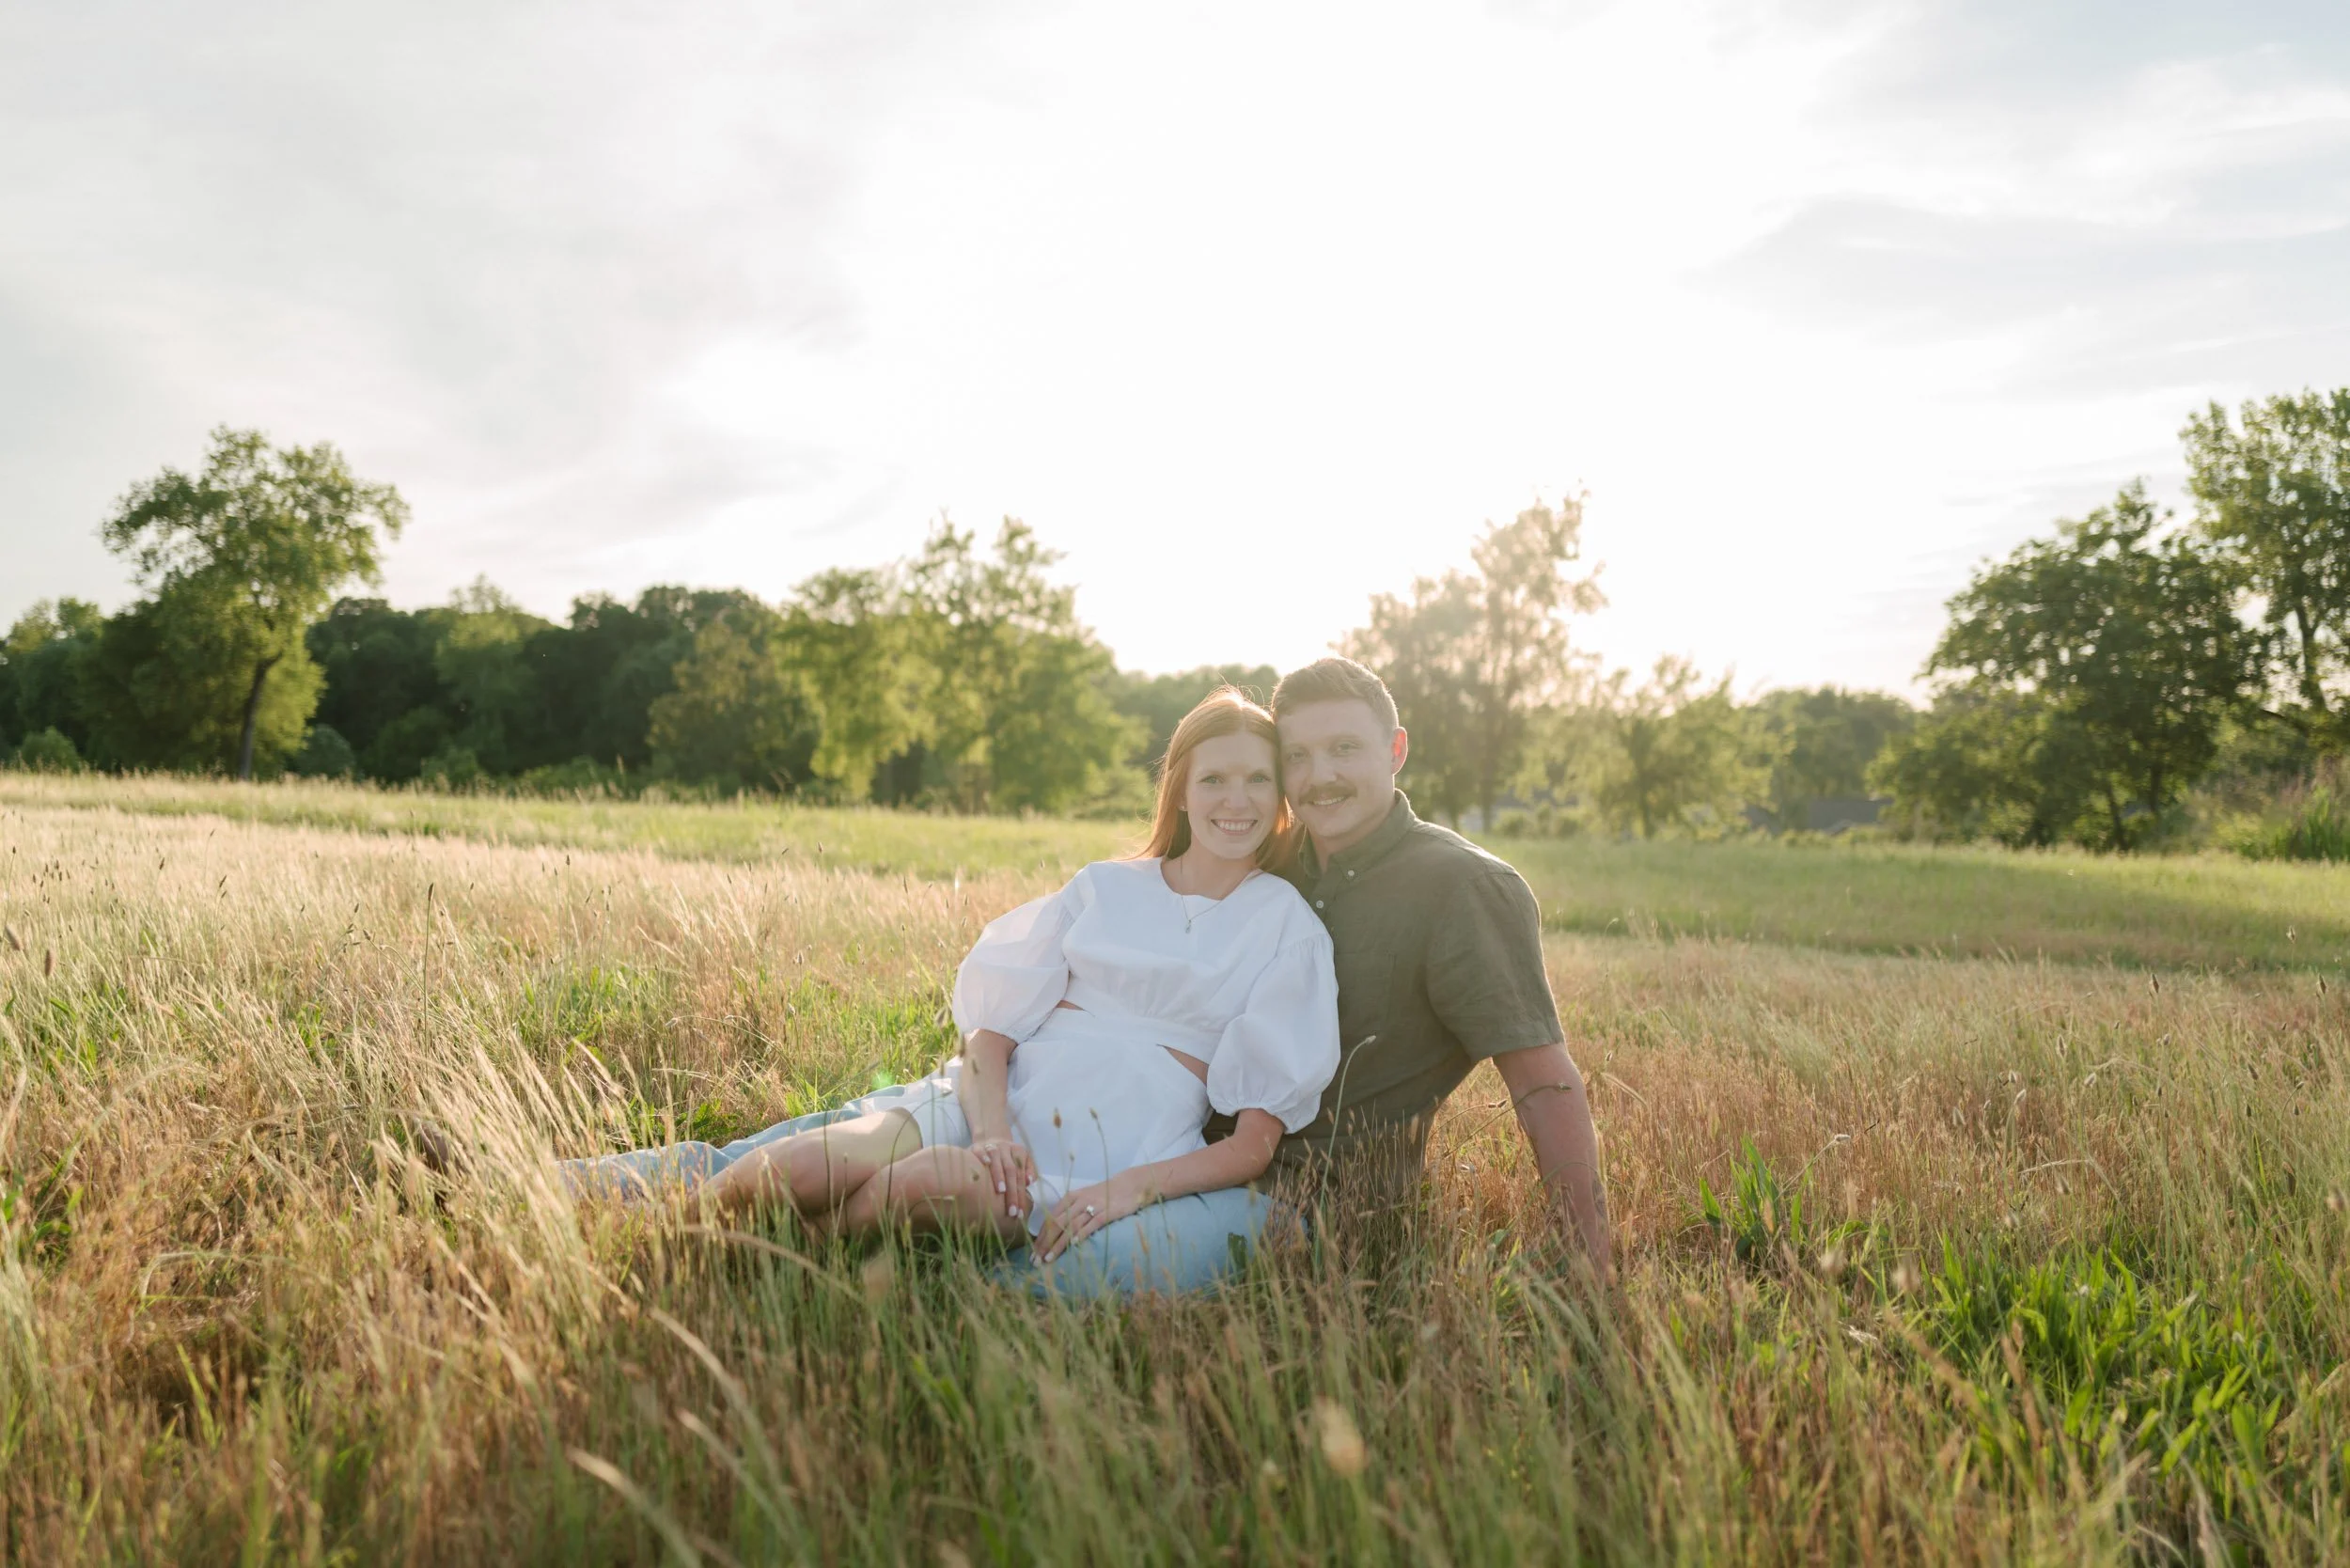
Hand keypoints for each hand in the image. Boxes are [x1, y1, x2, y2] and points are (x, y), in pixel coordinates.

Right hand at [968, 1135, 1036, 1221]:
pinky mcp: (977, 1147)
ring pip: (996, 1161)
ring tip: (1001, 1192)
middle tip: (1011, 1210)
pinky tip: (985, 1164)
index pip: (1021, 1176)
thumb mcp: (1022, 1159)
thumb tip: (1029, 1182)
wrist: (990, 1138)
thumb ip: (1029, 1170)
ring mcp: (991, 1146)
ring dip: (999, 1175)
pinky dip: (983, 1157)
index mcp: (1018, 1151)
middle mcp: (1005, 1148)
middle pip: (1011, 1171)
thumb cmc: (1007, 1156)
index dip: (1021, 1194)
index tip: (1020, 1212)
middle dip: (1012, 1192)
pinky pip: (979, 1151)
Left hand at [1034, 1170, 1148, 1262]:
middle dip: (1044, 1243)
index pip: (1050, 1219)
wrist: (1129, 1186)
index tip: (1033, 1252)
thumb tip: (1053, 1232)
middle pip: (1056, 1224)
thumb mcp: (1083, 1199)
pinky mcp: (1106, 1213)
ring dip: (1058, 1244)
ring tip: (1049, 1258)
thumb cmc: (1103, 1195)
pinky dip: (1080, 1235)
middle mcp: (1078, 1201)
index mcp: (1070, 1198)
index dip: (1040, 1236)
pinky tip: (1073, 1246)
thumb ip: (1069, 1212)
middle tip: (1036, 1260)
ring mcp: (1092, 1207)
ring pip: (1070, 1227)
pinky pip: (1090, 1225)